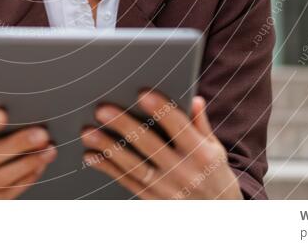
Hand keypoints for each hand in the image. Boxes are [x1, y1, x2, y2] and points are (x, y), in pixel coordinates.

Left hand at [80, 92, 243, 199]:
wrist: (218, 214)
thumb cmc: (214, 173)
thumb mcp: (215, 149)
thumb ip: (201, 124)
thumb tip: (194, 99)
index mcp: (201, 153)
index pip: (178, 126)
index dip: (160, 109)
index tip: (142, 93)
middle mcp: (183, 171)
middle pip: (149, 144)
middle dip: (124, 125)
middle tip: (102, 110)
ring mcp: (166, 188)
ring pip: (133, 165)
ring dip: (108, 148)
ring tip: (89, 132)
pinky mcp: (152, 199)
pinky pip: (126, 182)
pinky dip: (107, 168)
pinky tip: (91, 155)